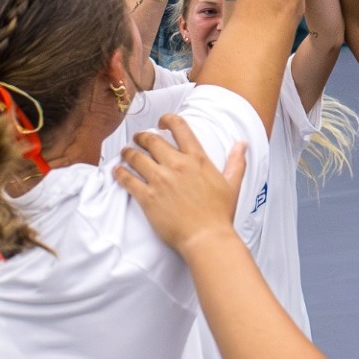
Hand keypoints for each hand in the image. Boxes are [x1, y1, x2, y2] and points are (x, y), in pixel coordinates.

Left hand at [114, 115, 247, 253]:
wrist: (206, 238)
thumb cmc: (219, 214)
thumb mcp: (232, 184)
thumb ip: (236, 162)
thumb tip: (241, 144)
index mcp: (196, 159)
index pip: (179, 128)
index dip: (167, 120)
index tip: (161, 123)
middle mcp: (176, 165)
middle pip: (152, 140)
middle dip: (142, 136)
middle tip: (138, 139)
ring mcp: (160, 180)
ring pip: (136, 156)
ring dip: (128, 152)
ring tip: (125, 153)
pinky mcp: (147, 197)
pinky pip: (128, 179)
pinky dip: (120, 173)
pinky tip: (117, 171)